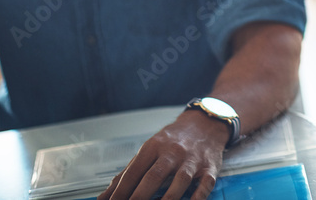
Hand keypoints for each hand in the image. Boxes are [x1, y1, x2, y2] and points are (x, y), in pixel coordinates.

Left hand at [97, 109, 229, 199]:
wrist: (205, 122)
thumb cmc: (174, 139)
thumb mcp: (150, 148)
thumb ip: (129, 172)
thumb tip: (105, 196)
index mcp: (154, 146)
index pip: (134, 172)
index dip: (121, 191)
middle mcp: (173, 152)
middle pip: (154, 176)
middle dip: (139, 197)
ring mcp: (193, 160)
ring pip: (180, 181)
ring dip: (167, 199)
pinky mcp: (210, 167)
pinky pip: (205, 184)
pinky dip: (197, 197)